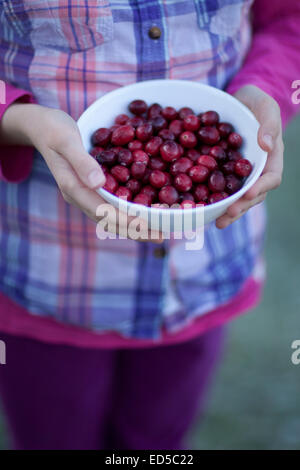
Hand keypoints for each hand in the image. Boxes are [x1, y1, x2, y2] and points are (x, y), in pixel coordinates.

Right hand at [0, 103, 162, 241]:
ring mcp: (85, 195)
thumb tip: (99, 184)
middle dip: (135, 231)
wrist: (40, 126)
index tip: (147, 226)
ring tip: (158, 231)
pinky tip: (146, 213)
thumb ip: (81, 162)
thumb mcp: (65, 140)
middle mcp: (80, 197)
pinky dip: (129, 213)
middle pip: (109, 221)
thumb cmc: (53, 129)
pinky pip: (112, 207)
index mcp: (73, 188)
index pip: (102, 212)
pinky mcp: (91, 190)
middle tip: (162, 235)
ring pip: (112, 218)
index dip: (125, 221)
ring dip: (134, 227)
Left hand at [216, 85, 283, 228]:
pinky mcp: (223, 173)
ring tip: (216, 222)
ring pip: (236, 197)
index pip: (271, 177)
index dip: (262, 187)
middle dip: (241, 206)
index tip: (250, 193)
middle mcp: (256, 171)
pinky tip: (200, 208)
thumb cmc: (256, 102)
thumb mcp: (266, 106)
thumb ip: (269, 123)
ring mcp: (239, 175)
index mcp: (271, 158)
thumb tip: (266, 145)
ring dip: (227, 211)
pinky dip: (211, 199)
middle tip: (227, 214)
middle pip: (253, 195)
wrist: (238, 101)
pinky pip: (219, 188)